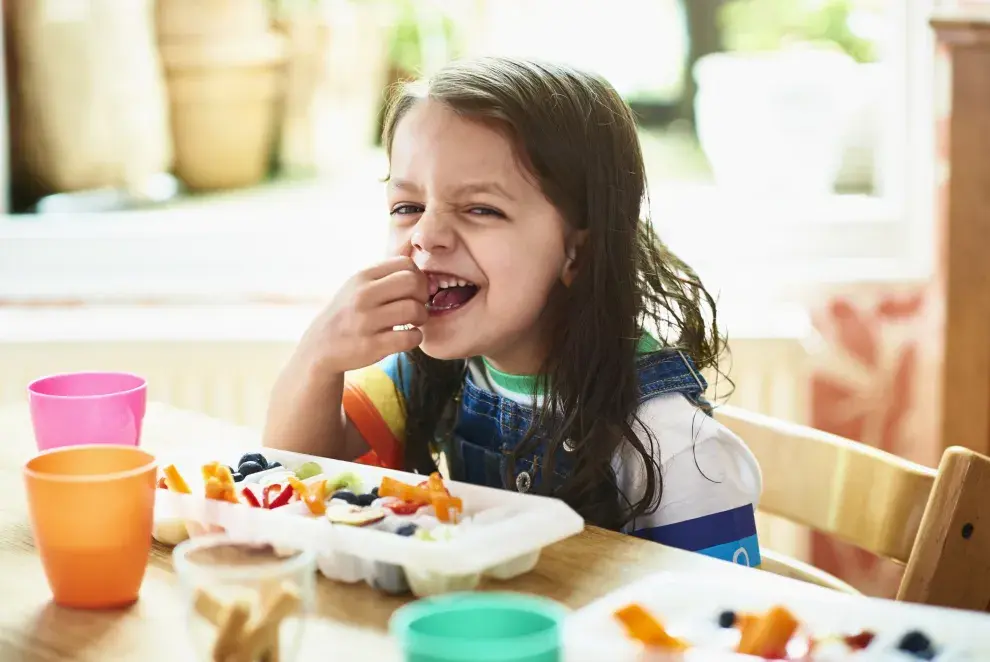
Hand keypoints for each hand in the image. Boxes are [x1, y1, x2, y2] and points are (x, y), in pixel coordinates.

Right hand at [297, 256, 428, 374]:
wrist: (321, 346)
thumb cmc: (349, 313)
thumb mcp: (358, 286)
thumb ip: (387, 276)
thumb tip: (427, 276)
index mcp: (362, 277)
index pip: (405, 263)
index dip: (419, 276)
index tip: (415, 290)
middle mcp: (362, 295)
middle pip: (413, 282)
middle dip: (423, 295)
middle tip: (417, 305)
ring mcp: (365, 321)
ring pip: (414, 310)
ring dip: (422, 317)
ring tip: (414, 322)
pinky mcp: (371, 346)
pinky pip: (409, 338)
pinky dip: (416, 337)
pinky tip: (408, 337)